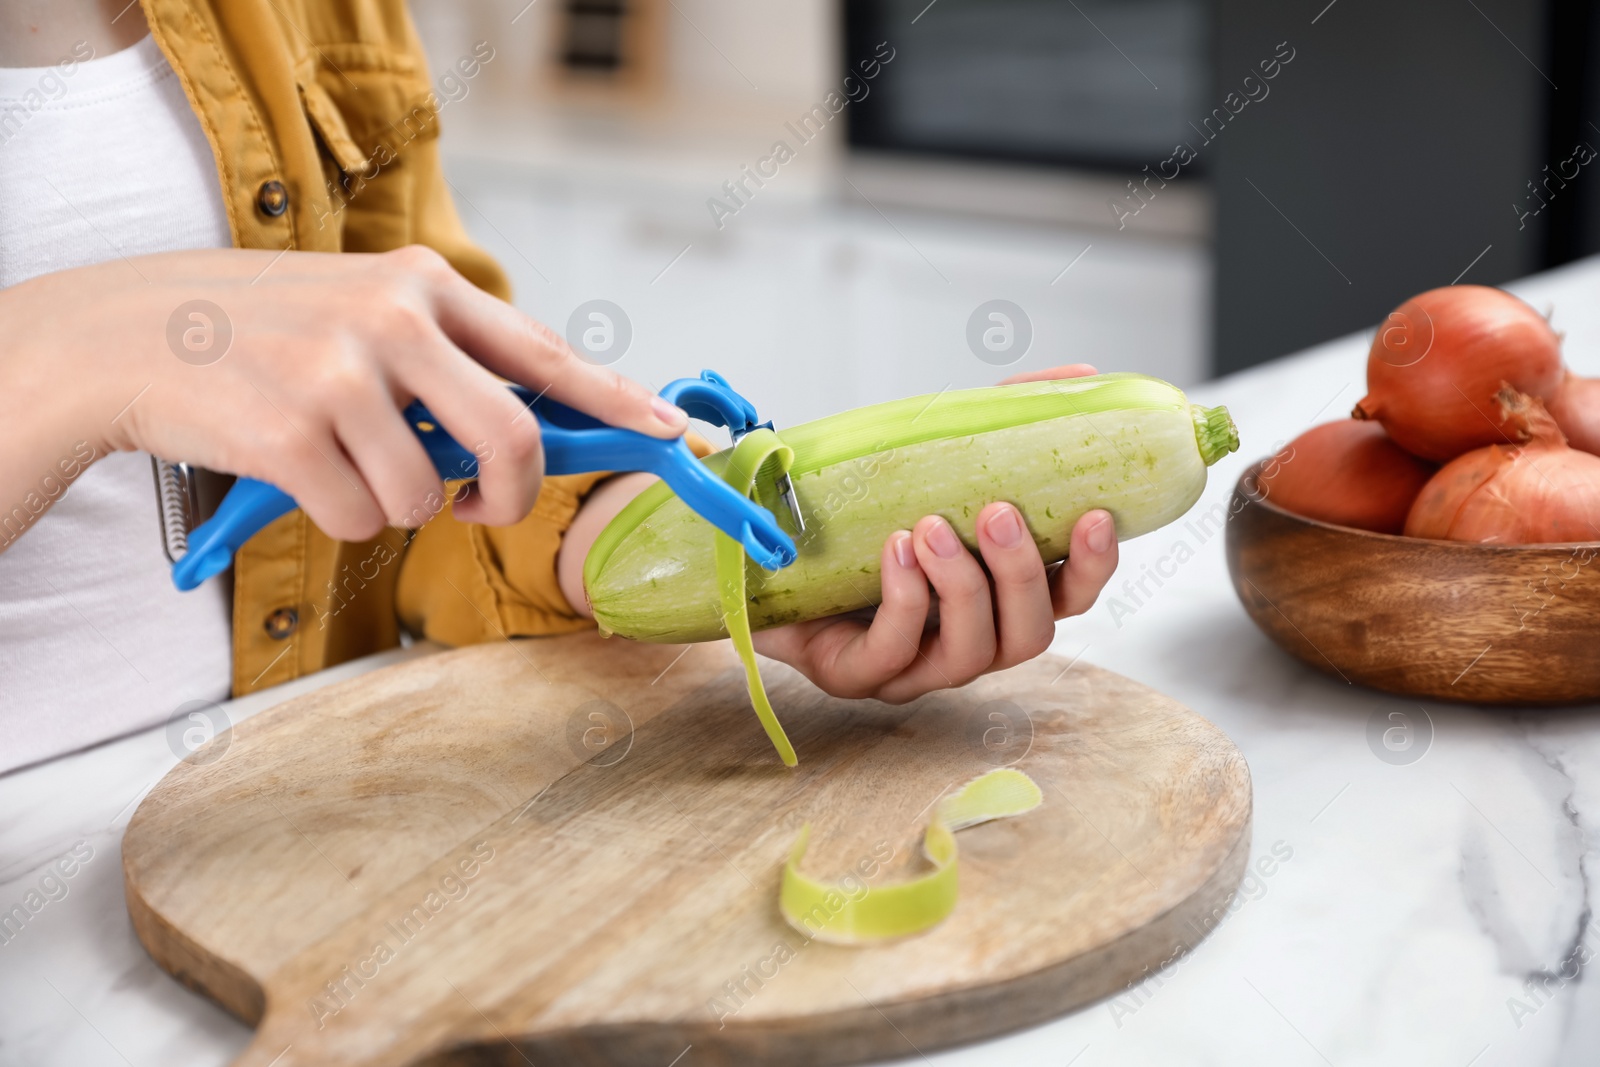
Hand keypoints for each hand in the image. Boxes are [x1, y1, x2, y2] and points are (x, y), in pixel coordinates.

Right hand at [0, 246, 685, 545]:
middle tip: (483, 507)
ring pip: (427, 495)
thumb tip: (542, 418)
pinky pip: (358, 519)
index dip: (616, 402)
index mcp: (424, 287)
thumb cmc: (266, 333)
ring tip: (345, 466)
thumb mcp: (364, 311)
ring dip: (397, 506)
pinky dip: (340, 519)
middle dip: (512, 495)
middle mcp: (391, 320)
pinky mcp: (288, 431)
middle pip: (512, 438)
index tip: (670, 431)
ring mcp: (339, 374)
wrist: (131, 333)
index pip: (545, 353)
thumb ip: (448, 357)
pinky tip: (300, 475)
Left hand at [752, 363, 1115, 702]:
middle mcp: (967, 641)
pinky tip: (895, 552)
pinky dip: (901, 603)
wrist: (769, 545)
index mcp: (998, 598)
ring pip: (969, 653)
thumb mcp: (938, 458)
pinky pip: (891, 655)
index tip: (1097, 515)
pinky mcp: (856, 675)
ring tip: (931, 527)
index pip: (1069, 598)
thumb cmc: (867, 512)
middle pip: (1029, 634)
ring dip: (961, 587)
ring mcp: (913, 668)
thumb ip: (1006, 420)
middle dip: (1021, 575)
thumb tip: (1079, 373)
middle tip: (997, 514)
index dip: (1092, 567)